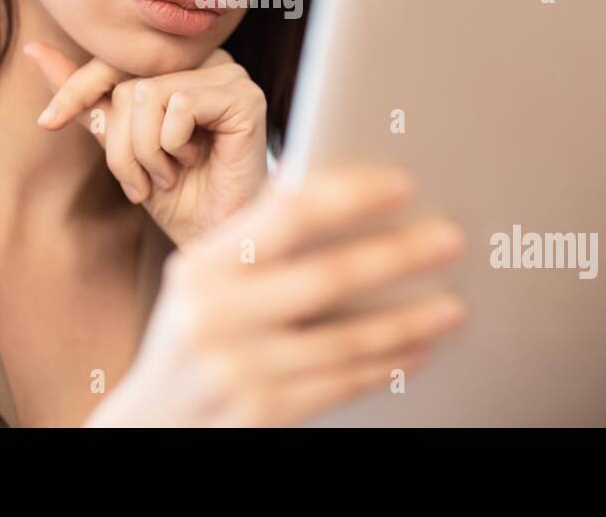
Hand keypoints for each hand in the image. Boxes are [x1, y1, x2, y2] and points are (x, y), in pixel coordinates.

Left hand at [23, 41, 268, 246]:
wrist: (214, 236)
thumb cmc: (177, 194)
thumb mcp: (120, 144)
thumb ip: (87, 99)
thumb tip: (34, 49)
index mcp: (179, 65)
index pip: (115, 60)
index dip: (77, 91)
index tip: (46, 122)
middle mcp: (206, 61)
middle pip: (129, 83)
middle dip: (120, 143)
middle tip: (139, 182)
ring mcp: (229, 75)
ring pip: (148, 94)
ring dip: (145, 151)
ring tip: (168, 174)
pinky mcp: (245, 97)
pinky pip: (180, 105)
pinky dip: (173, 145)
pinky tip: (196, 162)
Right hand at [83, 165, 468, 426]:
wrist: (153, 422)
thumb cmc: (195, 332)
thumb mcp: (206, 278)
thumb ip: (257, 236)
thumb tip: (323, 182)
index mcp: (203, 265)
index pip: (286, 215)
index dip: (349, 196)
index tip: (403, 184)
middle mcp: (214, 315)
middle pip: (327, 278)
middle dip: (397, 256)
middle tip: (451, 239)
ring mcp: (236, 370)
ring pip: (344, 340)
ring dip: (408, 321)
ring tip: (452, 305)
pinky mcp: (261, 415)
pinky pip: (340, 384)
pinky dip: (384, 366)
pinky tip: (416, 351)